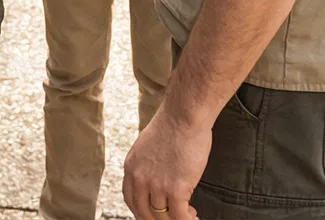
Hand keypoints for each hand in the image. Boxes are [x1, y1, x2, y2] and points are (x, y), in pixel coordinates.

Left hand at [121, 104, 207, 219]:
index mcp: (131, 167)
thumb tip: (157, 179)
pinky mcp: (176, 189)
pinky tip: (194, 217)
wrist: (184, 116)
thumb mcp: (148, 146)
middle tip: (171, 217)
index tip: (152, 214)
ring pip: (163, 217)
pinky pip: (179, 217)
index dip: (142, 212)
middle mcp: (139, 178)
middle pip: (144, 213)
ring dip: (176, 219)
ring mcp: (156, 185)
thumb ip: (148, 165)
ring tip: (189, 214)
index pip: (130, 200)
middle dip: (159, 219)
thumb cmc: (173, 125)